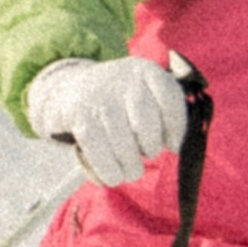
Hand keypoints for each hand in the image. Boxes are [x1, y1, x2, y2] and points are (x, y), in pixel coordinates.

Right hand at [26, 55, 189, 186]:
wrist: (71, 89)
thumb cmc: (120, 102)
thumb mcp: (145, 93)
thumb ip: (165, 113)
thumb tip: (174, 145)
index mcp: (146, 71)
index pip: (170, 100)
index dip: (176, 128)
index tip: (173, 146)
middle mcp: (124, 78)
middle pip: (146, 125)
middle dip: (150, 148)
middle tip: (146, 154)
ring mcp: (100, 96)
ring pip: (123, 143)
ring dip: (130, 166)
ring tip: (131, 171)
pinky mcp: (79, 115)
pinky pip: (99, 151)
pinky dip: (108, 170)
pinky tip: (113, 175)